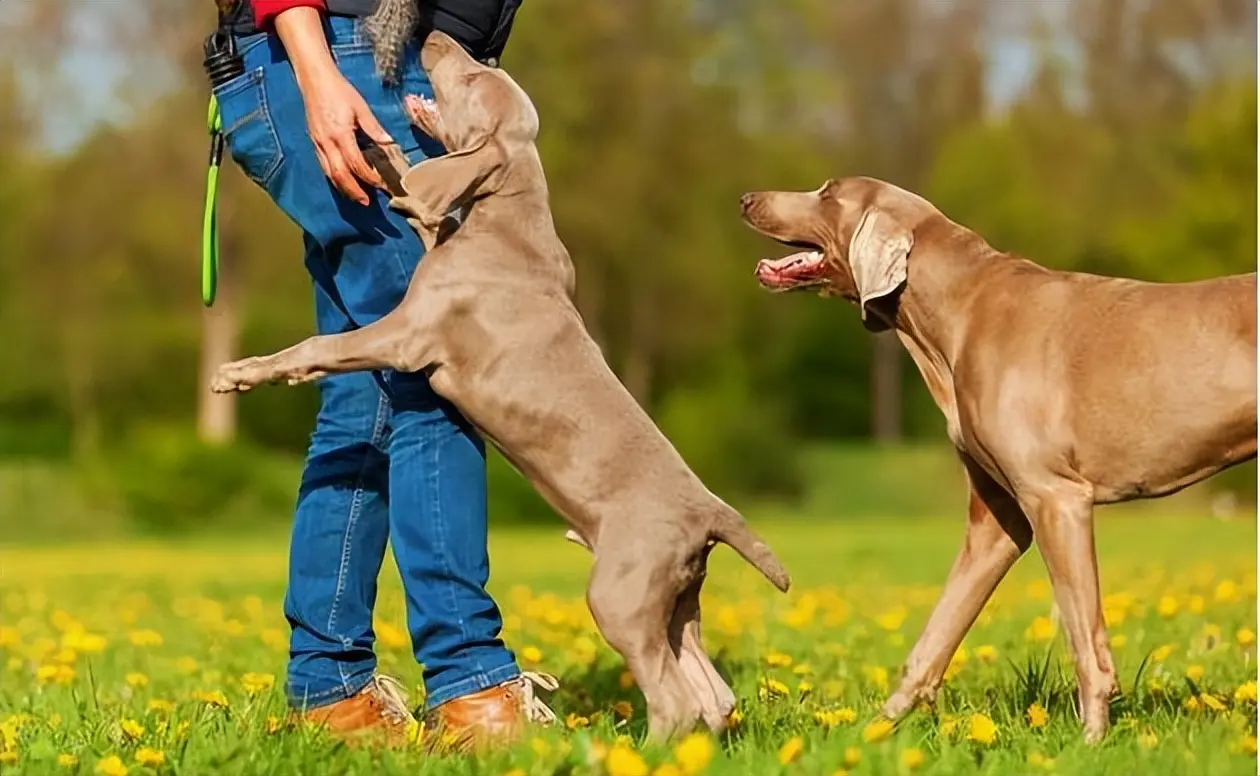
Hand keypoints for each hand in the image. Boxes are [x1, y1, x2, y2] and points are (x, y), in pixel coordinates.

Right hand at [273, 6, 393, 205]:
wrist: (314, 80)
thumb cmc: (339, 91)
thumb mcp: (361, 107)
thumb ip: (374, 128)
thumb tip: (389, 142)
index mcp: (340, 134)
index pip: (356, 163)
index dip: (368, 177)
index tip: (380, 184)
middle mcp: (327, 142)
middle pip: (339, 174)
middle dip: (353, 191)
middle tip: (366, 202)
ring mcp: (318, 143)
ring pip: (329, 173)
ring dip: (343, 187)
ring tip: (356, 196)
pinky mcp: (314, 141)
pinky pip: (323, 165)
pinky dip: (334, 176)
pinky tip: (343, 180)